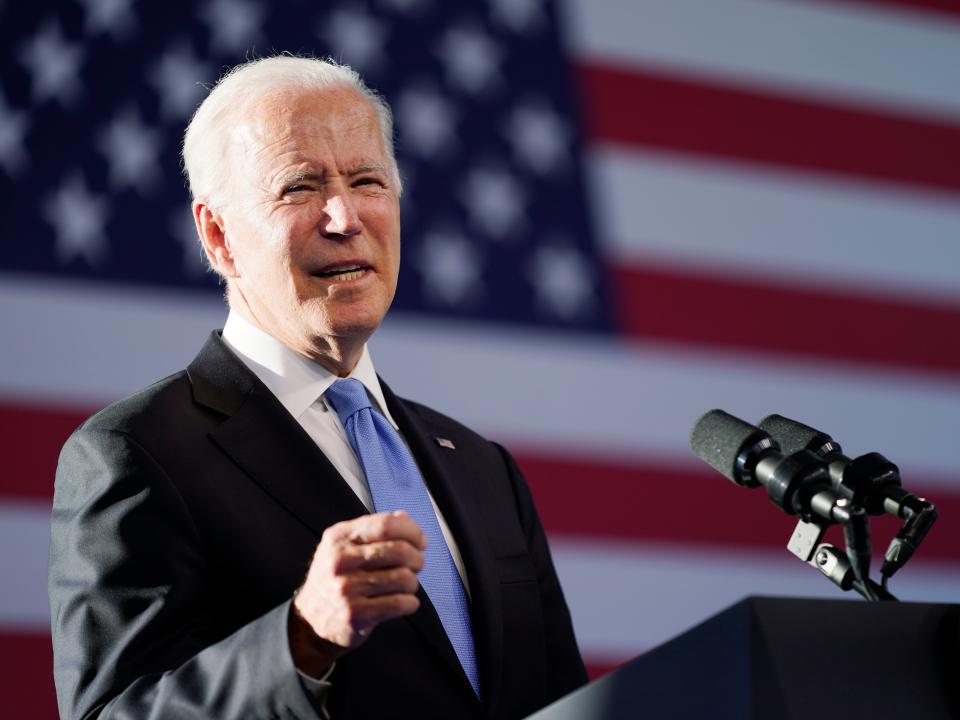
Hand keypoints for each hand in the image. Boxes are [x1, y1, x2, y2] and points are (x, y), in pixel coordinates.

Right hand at [288, 511, 425, 675]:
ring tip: (406, 585)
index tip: (421, 540)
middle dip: (417, 558)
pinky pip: (399, 603)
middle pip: (399, 551)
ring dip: (413, 582)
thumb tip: (404, 517)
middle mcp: (339, 561)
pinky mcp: (355, 615)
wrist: (310, 620)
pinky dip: (410, 602)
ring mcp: (346, 589)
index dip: (411, 531)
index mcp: (339, 537)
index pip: (385, 525)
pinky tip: (405, 601)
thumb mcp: (346, 546)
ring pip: (403, 578)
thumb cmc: (336, 577)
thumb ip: (374, 529)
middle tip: (417, 564)